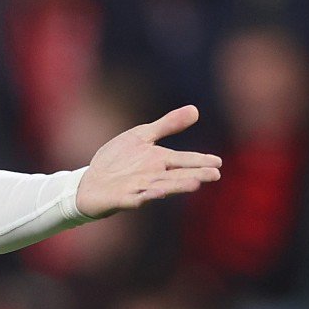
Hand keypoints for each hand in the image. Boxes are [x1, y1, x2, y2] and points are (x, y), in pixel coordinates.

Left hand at [74, 105, 222, 218]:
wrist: (90, 181)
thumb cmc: (118, 160)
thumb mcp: (142, 136)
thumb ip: (167, 125)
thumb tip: (195, 109)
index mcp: (160, 161)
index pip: (183, 160)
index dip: (200, 161)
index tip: (218, 162)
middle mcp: (153, 176)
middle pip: (177, 176)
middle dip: (195, 175)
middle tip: (214, 175)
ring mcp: (138, 188)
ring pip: (160, 187)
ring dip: (176, 186)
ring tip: (194, 183)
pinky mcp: (121, 198)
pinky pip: (134, 199)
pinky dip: (144, 197)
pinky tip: (155, 194)